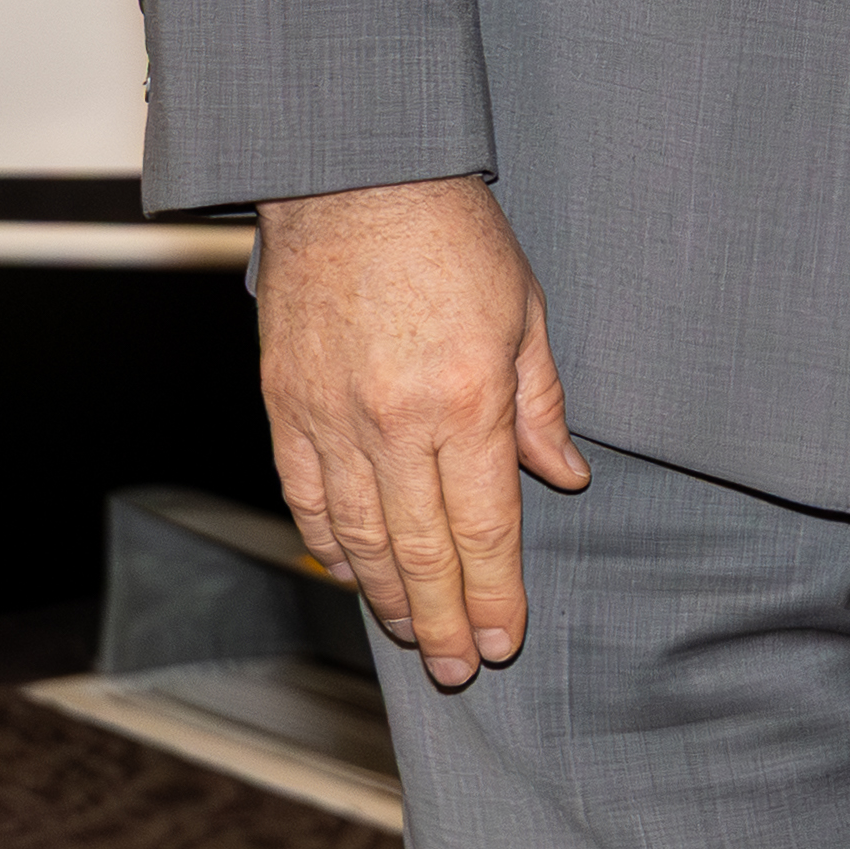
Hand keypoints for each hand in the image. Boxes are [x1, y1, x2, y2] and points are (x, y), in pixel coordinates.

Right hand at [253, 173, 586, 688]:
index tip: (504, 640)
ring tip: (413, 638)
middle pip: (420, 551)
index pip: (485, 526)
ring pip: (358, 539)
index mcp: (465, 400)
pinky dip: (330, 548)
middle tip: (459, 671)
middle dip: (444, 620)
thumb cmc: (450, 233)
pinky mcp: (285, 408)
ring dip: (387, 599)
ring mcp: (331, 420)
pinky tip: (352, 577)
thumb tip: (564, 479)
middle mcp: (394, 424)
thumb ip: (541, 403)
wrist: (352, 177)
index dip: (496, 593)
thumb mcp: (525, 310)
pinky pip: (307, 499)